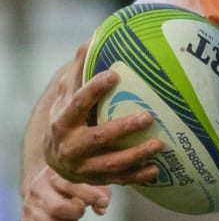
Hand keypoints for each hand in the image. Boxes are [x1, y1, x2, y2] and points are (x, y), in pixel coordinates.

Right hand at [21, 165, 110, 220]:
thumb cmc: (74, 182)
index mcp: (53, 174)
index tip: (102, 201)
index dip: (91, 196)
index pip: (70, 185)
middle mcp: (37, 189)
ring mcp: (29, 207)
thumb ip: (100, 190)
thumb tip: (101, 208)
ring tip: (72, 220)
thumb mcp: (88, 179)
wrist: (46, 184)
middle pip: (57, 208)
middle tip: (81, 210)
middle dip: (77, 212)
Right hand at [44, 43, 162, 185]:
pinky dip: (139, 176)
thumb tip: (92, 38)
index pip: (77, 104)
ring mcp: (85, 168)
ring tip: (160, 143)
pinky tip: (158, 169)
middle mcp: (72, 147)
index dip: (93, 90)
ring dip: (136, 155)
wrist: (56, 159)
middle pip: (97, 138)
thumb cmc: (68, 118)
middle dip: (122, 129)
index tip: (114, 74)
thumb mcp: (67, 96)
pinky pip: (121, 180)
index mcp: (63, 123)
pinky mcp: (99, 181)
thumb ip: (79, 72)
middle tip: (148, 116)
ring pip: (112, 164)